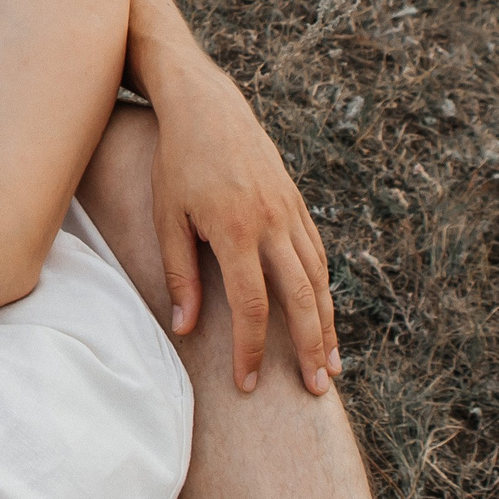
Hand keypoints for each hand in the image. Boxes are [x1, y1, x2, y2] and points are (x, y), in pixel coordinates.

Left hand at [150, 64, 339, 396]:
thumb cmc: (176, 163)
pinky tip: (324, 316)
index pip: (250, 305)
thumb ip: (179, 274)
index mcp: (235, 229)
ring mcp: (290, 212)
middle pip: (300, 298)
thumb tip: (186, 330)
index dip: (250, 349)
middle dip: (308, 348)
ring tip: (331, 366)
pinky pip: (317, 255)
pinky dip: (324, 290)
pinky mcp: (296, 204)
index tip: (248, 384)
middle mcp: (272, 223)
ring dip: (326, 325)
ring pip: (318, 279)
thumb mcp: (167, 217)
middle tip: (318, 392)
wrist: (207, 106)